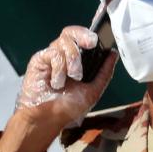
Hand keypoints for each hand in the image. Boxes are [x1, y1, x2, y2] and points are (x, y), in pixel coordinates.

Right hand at [1, 27, 116, 151]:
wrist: (47, 119)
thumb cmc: (67, 108)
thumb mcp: (93, 91)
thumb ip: (104, 73)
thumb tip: (113, 54)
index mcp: (76, 61)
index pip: (82, 38)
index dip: (89, 34)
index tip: (97, 40)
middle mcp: (63, 56)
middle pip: (71, 32)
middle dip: (82, 34)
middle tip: (90, 44)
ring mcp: (51, 57)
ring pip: (64, 41)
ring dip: (73, 59)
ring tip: (73, 77)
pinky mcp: (39, 60)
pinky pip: (53, 53)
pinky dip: (59, 68)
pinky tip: (57, 82)